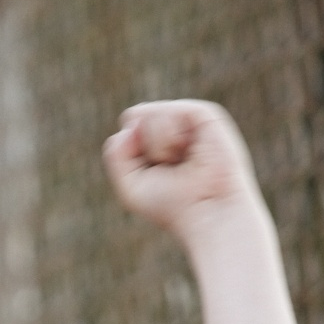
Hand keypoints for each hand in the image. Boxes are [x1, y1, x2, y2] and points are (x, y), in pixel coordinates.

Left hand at [103, 101, 259, 237]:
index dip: (130, 151)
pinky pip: (168, 111)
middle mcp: (174, 126)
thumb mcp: (130, 186)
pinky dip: (170, 139)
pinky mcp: (204, 114)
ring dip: (159, 146)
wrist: (207, 212)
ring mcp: (189, 118)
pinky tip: (188, 151)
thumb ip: (116, 153)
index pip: (128, 125)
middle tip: (170, 167)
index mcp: (157, 140)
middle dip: (143, 147)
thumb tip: (131, 122)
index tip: (154, 173)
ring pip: (148, 113)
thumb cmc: (172, 206)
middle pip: (135, 115)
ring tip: (182, 160)